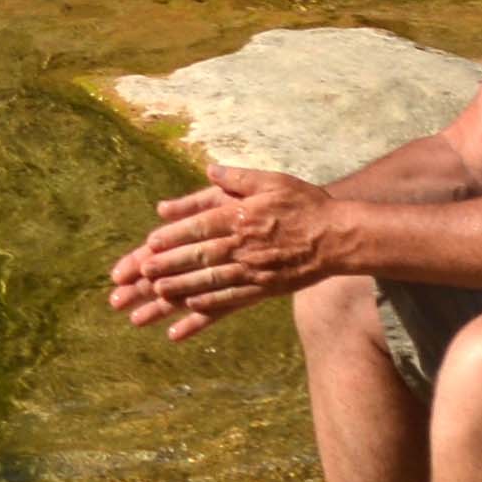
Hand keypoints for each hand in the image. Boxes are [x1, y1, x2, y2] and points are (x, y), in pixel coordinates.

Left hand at [100, 166, 348, 335]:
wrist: (339, 236)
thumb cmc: (305, 204)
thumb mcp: (272, 181)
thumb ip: (238, 178)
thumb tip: (210, 171)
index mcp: (242, 216)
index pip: (200, 226)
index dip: (173, 235)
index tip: (149, 243)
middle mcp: (244, 245)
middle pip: (200, 256)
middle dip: (169, 265)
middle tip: (142, 274)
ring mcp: (254, 269)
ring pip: (212, 281)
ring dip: (182, 288)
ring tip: (157, 294)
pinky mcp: (265, 288)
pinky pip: (232, 300)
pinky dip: (209, 307)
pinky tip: (190, 311)